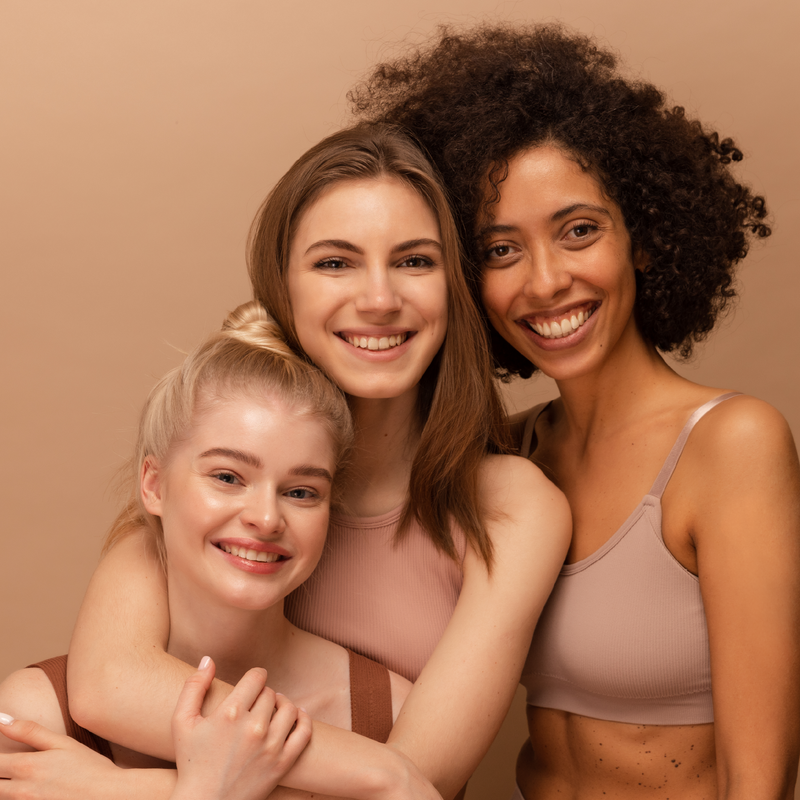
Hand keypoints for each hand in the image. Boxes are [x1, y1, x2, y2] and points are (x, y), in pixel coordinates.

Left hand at [0, 717, 136, 799]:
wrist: (109, 795)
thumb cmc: (88, 768)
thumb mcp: (62, 743)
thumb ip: (29, 731)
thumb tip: (0, 718)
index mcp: (27, 767)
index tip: (4, 755)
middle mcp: (21, 791)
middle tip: (9, 767)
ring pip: (2, 797)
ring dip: (5, 788)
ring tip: (16, 779)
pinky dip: (15, 798)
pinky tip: (30, 791)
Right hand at [170, 657, 311, 799]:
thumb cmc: (190, 762)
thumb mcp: (181, 722)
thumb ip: (193, 687)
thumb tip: (208, 659)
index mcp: (230, 713)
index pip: (257, 677)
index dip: (255, 677)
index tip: (252, 684)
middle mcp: (253, 727)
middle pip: (271, 693)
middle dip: (263, 695)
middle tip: (256, 704)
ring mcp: (271, 746)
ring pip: (289, 708)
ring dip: (282, 705)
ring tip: (273, 710)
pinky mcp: (282, 763)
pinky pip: (304, 732)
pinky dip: (303, 720)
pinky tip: (295, 717)